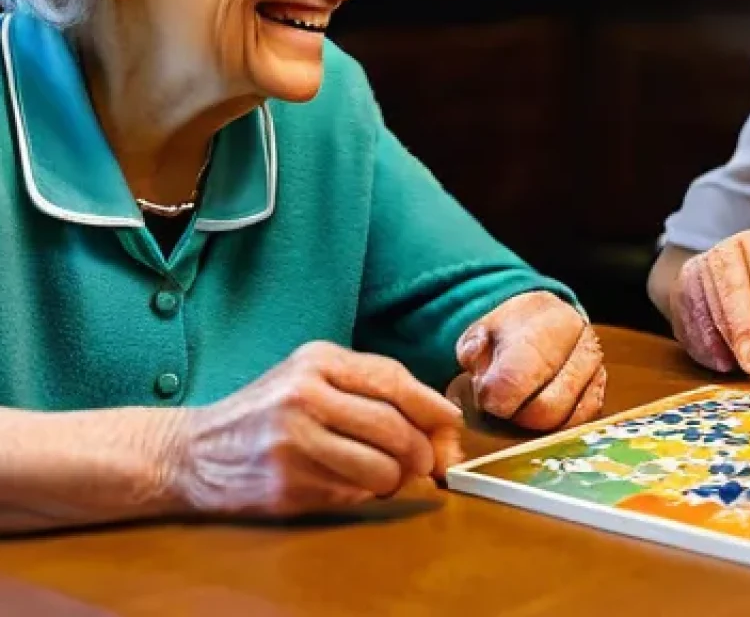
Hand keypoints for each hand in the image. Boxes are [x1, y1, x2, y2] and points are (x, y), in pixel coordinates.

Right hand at [170, 341, 463, 516]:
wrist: (193, 451)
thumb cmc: (266, 410)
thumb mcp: (310, 375)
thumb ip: (368, 387)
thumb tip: (439, 421)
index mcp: (316, 361)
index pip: (393, 380)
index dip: (430, 406)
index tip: (450, 423)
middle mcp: (304, 396)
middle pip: (393, 426)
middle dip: (421, 451)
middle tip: (427, 462)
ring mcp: (293, 442)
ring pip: (380, 466)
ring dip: (398, 479)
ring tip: (391, 476)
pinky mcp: (286, 485)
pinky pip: (352, 493)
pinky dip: (367, 494)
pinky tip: (357, 485)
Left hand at [455, 291, 605, 430]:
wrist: (545, 324)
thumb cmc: (511, 330)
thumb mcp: (484, 328)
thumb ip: (473, 345)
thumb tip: (473, 359)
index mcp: (555, 321)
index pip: (519, 376)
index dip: (494, 394)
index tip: (482, 392)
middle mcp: (585, 347)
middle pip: (544, 408)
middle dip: (513, 413)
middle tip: (498, 400)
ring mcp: (597, 375)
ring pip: (560, 423)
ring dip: (529, 422)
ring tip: (515, 401)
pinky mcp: (598, 399)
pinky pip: (573, 429)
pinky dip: (547, 428)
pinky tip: (533, 409)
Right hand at [667, 231, 749, 374]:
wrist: (717, 278)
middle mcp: (721, 251)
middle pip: (732, 290)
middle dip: (745, 330)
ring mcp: (694, 271)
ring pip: (707, 308)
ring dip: (724, 343)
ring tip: (739, 366)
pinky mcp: (676, 293)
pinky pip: (688, 322)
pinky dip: (705, 346)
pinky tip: (721, 361)